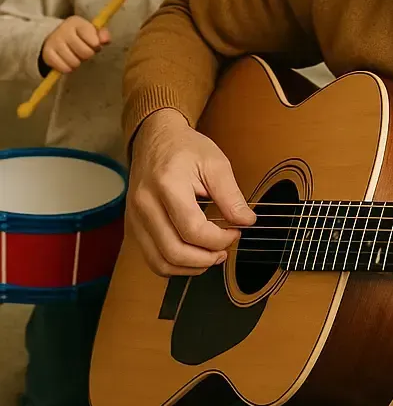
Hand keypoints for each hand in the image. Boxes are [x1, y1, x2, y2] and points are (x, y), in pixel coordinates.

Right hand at [41, 16, 110, 73]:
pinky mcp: (47, 53)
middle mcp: (64, 30)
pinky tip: (68, 62)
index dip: (96, 45)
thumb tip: (105, 41)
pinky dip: (68, 68)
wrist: (54, 36)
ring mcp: (54, 42)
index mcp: (77, 23)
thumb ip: (102, 35)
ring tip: (75, 56)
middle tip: (84, 51)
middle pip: (85, 53)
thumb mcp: (91, 31)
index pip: (94, 40)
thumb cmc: (79, 35)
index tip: (94, 44)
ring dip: (78, 62)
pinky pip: (64, 68)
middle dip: (88, 54)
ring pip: (74, 62)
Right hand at [126, 109, 255, 275]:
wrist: (155, 138)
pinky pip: (152, 258)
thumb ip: (231, 196)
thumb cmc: (185, 148)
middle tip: (225, 251)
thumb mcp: (216, 164)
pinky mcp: (133, 226)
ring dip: (190, 267)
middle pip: (173, 251)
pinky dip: (175, 265)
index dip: (219, 239)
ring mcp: (135, 218)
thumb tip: (247, 221)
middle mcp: (145, 205)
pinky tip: (194, 255)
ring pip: (159, 262)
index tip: (236, 232)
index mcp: (167, 185)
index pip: (192, 229)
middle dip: (206, 258)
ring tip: (212, 257)